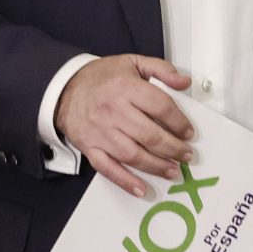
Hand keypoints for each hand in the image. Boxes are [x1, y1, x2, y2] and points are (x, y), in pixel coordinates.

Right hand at [53, 55, 194, 196]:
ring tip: (174, 171)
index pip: (161, 107)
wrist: (64, 89)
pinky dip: (125, 181)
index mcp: (126, 88)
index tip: (188, 132)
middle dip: (174, 149)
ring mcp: (101, 132)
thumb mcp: (132, 62)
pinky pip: (109, 168)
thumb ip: (161, 69)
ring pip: (134, 155)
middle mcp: (114, 111)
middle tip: (186, 155)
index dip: (179, 122)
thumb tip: (185, 81)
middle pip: (150, 135)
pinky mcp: (90, 147)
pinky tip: (142, 189)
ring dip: (157, 166)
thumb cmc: (100, 77)